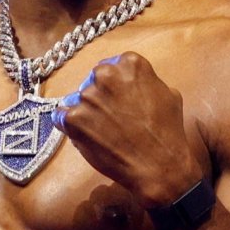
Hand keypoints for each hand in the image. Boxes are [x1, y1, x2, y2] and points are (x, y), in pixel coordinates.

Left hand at [54, 52, 206, 208]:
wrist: (158, 165)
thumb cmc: (167, 132)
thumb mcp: (168, 94)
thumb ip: (146, 81)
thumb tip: (132, 81)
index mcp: (130, 64)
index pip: (111, 66)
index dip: (113, 85)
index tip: (118, 98)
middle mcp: (105, 74)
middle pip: (91, 81)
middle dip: (98, 97)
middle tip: (110, 117)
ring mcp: (86, 96)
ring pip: (76, 99)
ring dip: (84, 112)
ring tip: (102, 131)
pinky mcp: (72, 117)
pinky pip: (60, 116)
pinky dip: (69, 125)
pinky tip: (87, 136)